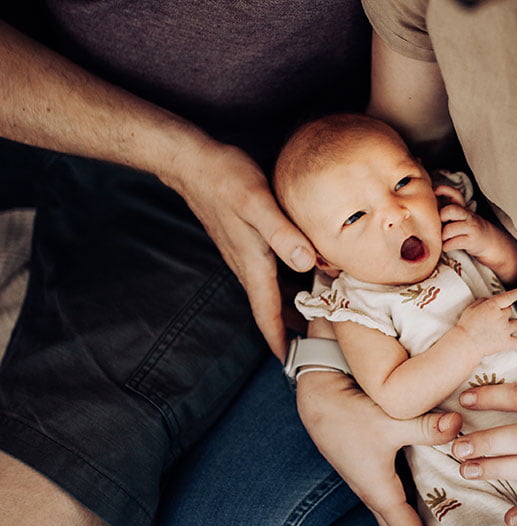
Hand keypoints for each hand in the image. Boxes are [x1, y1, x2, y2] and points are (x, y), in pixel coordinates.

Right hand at [165, 138, 314, 358]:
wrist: (192, 162)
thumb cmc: (225, 178)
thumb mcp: (257, 203)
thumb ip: (282, 232)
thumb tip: (304, 263)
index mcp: (253, 263)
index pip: (266, 312)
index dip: (279, 338)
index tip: (290, 362)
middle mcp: (246, 264)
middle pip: (269, 307)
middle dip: (288, 329)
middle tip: (315, 345)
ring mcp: (242, 254)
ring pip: (268, 291)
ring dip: (286, 307)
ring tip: (311, 318)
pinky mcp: (242, 240)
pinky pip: (265, 273)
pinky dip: (282, 284)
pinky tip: (297, 276)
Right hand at [296, 369, 462, 525]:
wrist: (317, 395)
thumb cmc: (348, 413)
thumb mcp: (391, 421)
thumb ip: (426, 427)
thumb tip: (458, 427)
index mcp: (378, 491)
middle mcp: (372, 490)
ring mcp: (368, 479)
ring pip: (396, 511)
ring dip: (418, 521)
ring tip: (448, 523)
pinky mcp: (367, 465)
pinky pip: (393, 493)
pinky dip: (411, 501)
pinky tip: (430, 488)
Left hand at [436, 182, 495, 253]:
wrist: (488, 240)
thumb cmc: (467, 227)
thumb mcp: (460, 214)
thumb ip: (446, 208)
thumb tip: (427, 206)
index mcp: (463, 207)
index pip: (455, 194)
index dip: (445, 190)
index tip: (435, 191)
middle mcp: (467, 215)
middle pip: (451, 210)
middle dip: (441, 217)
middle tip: (439, 224)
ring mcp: (470, 228)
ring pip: (449, 229)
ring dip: (442, 236)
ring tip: (443, 238)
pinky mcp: (471, 241)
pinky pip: (452, 243)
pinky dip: (446, 246)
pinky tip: (447, 246)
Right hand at [457, 289, 516, 356]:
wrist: (465, 343)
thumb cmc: (466, 325)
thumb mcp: (471, 308)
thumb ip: (482, 301)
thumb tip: (489, 300)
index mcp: (492, 306)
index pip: (509, 296)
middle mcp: (501, 316)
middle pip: (510, 311)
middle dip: (504, 313)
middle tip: (494, 318)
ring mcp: (505, 330)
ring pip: (516, 323)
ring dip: (511, 324)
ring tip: (502, 329)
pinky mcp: (506, 343)